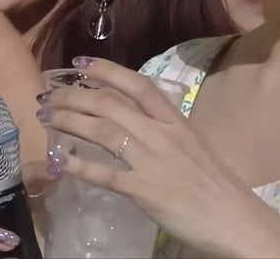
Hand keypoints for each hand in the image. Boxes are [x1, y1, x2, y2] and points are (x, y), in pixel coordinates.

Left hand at [39, 57, 279, 257]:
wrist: (232, 215)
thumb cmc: (212, 178)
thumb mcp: (189, 142)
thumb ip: (161, 127)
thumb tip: (128, 114)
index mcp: (175, 119)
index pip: (137, 84)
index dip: (106, 70)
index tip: (80, 63)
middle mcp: (161, 132)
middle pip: (111, 104)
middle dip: (75, 96)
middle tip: (49, 96)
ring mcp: (152, 160)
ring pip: (104, 131)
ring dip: (71, 122)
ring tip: (47, 118)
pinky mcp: (144, 190)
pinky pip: (105, 174)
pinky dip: (79, 166)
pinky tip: (59, 161)